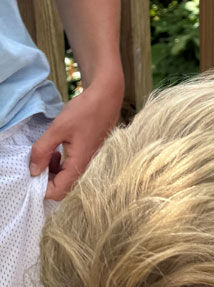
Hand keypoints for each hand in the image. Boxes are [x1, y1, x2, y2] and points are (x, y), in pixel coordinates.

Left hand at [30, 77, 122, 199]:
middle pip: (63, 187)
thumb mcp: (58, 128)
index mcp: (80, 163)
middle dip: (47, 178)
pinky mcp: (90, 154)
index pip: (58, 191)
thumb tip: (33, 171)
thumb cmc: (85, 110)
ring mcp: (90, 160)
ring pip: (68, 178)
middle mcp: (87, 166)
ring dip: (54, 171)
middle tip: (40, 160)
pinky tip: (59, 150)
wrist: (107, 95)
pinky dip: (62, 164)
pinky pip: (74, 168)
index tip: (34, 171)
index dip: (42, 186)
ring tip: (49, 154)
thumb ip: (42, 150)